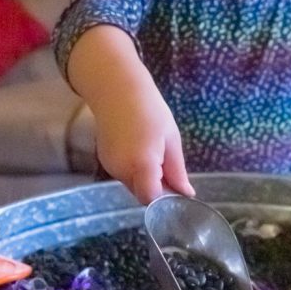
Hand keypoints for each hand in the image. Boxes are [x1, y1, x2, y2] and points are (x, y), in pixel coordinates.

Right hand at [67, 24, 194, 204]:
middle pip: (142, 194)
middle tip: (170, 168)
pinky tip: (140, 149)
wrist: (116, 89)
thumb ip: (177, 170)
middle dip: (157, 188)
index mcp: (141, 164)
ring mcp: (110, 166)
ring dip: (146, 178)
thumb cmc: (149, 110)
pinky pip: (124, 174)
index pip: (151, 199)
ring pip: (133, 185)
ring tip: (155, 152)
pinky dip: (134, 170)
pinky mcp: (104, 160)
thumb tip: (186, 194)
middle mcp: (121, 170)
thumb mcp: (171, 139)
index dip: (165, 200)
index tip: (176, 192)